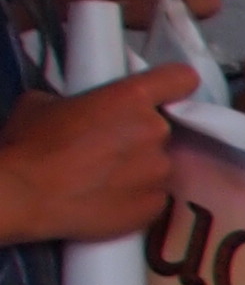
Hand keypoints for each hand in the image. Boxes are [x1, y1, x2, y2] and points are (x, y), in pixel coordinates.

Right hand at [0, 69, 189, 244]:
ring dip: (139, 168)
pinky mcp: (156, 205)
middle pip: (162, 129)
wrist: (24, 195)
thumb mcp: (46, 102)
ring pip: (158, 164)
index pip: (181, 79)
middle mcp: (155, 131)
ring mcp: (159, 171)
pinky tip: (108, 198)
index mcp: (132, 97)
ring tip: (104, 177)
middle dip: (140, 136)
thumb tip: (85, 110)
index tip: (164, 95)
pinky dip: (136, 197)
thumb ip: (81, 100)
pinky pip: (153, 196)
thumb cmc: (30, 144)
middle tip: (109, 147)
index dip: (173, 86)